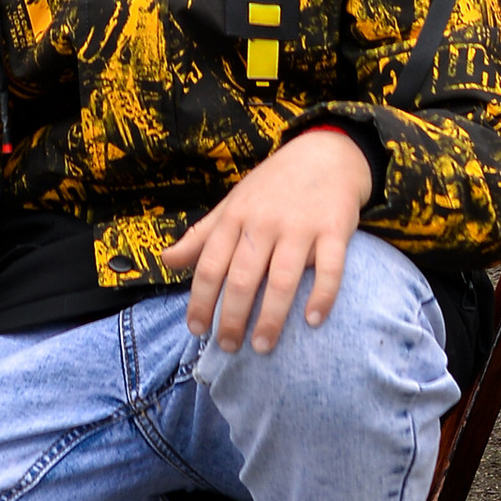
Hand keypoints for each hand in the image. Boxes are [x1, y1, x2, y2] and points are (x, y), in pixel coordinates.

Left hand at [159, 126, 373, 352]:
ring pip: (282, 278)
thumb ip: (201, 235)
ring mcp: (300, 226)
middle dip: (232, 317)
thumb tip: (165, 261)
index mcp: (236, 217)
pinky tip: (312, 320)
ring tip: (262, 346)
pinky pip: (329, 268)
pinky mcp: (334, 229)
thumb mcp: (232, 204)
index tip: (197, 330)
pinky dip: (321, 296)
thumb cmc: (272, 186)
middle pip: (243, 277)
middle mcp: (264, 222)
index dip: (200, 300)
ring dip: (271, 317)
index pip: (210, 264)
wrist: (325, 153)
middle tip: (228, 347)